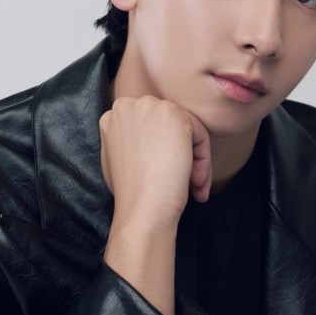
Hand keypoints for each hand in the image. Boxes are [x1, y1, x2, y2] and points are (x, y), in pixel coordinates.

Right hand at [99, 95, 211, 225]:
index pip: (151, 128)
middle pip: (169, 126)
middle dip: (181, 154)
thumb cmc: (133, 194)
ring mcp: (149, 107)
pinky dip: (203, 160)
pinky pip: (200, 134)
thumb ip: (132, 141)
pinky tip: (195, 182)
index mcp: (112, 117)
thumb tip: (154, 141)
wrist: (142, 209)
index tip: (168, 176)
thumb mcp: (121, 159)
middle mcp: (127, 105)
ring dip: (195, 161)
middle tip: (189, 183)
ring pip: (187, 130)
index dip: (163, 153)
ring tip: (194, 186)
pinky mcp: (172, 114)